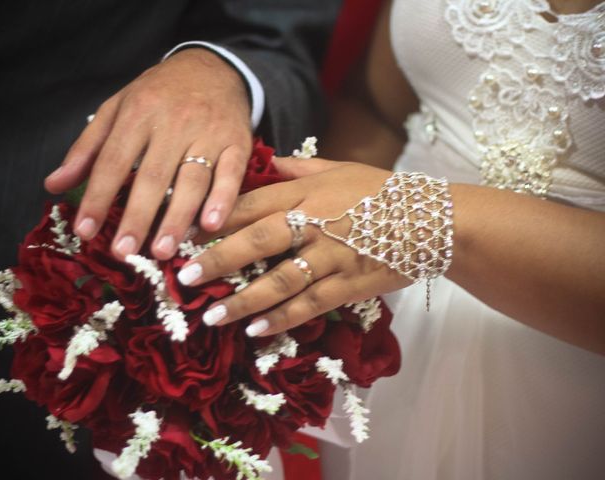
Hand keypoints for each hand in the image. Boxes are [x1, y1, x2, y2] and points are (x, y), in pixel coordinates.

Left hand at [45, 48, 252, 259]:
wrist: (214, 68)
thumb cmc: (160, 93)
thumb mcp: (117, 108)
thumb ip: (87, 147)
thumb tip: (54, 185)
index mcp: (138, 113)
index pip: (113, 161)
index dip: (98, 197)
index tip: (85, 231)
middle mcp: (174, 123)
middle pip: (152, 176)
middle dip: (137, 217)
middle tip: (124, 252)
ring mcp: (209, 133)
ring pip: (192, 179)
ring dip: (177, 217)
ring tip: (163, 250)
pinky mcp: (238, 142)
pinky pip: (231, 174)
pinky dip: (222, 199)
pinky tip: (211, 225)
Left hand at [176, 160, 411, 336]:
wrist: (433, 220)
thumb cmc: (382, 190)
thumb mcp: (340, 168)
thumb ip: (300, 165)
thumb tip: (267, 159)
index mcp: (307, 192)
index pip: (251, 204)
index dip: (215, 220)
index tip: (184, 235)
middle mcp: (315, 223)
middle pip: (257, 241)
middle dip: (218, 261)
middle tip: (184, 279)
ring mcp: (332, 256)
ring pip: (280, 280)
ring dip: (244, 300)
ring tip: (213, 316)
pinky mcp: (349, 284)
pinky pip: (310, 304)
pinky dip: (284, 318)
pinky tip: (258, 331)